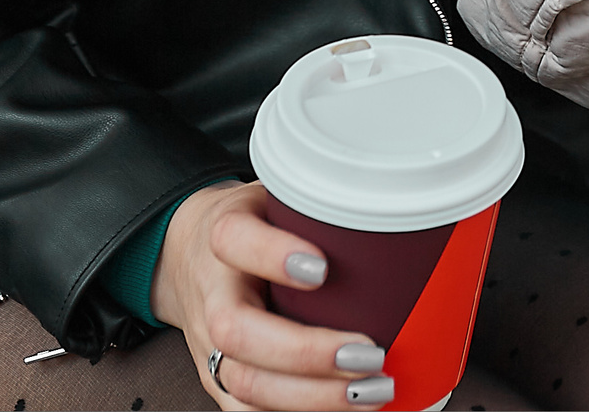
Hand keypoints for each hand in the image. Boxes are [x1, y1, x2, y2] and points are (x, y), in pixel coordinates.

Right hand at [151, 181, 395, 409]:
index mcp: (223, 235)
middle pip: (235, 330)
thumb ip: (322, 206)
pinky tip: (345, 410)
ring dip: (312, 397)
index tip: (322, 269)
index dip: (273, 255)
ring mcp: (209, 343)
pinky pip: (247, 411)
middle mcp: (211, 293)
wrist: (188, 258)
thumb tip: (399, 216)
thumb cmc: (254, 226)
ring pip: (244, 382)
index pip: (234, 239)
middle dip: (306, 352)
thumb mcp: (279, 198)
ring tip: (372, 391)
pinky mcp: (217, 379)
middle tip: (370, 354)